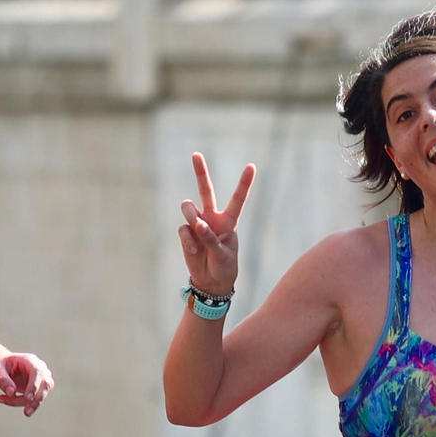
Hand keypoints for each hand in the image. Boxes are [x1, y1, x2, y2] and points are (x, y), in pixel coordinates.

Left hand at [0, 347, 53, 416]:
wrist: (1, 368)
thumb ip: (3, 380)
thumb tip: (12, 392)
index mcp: (29, 360)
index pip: (38, 372)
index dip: (34, 385)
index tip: (28, 398)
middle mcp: (40, 369)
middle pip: (45, 384)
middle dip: (36, 400)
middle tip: (26, 413)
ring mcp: (42, 379)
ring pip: (41, 394)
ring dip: (27, 404)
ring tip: (2, 400)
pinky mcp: (39, 389)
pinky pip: (35, 400)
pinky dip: (22, 403)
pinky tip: (6, 400)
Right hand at [178, 152, 255, 295]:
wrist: (210, 282)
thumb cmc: (223, 267)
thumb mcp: (223, 254)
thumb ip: (211, 238)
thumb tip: (196, 223)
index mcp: (229, 221)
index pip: (237, 199)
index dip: (244, 183)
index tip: (252, 166)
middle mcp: (212, 218)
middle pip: (206, 191)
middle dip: (200, 172)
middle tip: (196, 154)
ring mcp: (197, 224)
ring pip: (189, 208)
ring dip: (191, 215)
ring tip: (197, 228)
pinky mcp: (186, 233)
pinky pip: (184, 230)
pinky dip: (188, 240)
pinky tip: (194, 250)